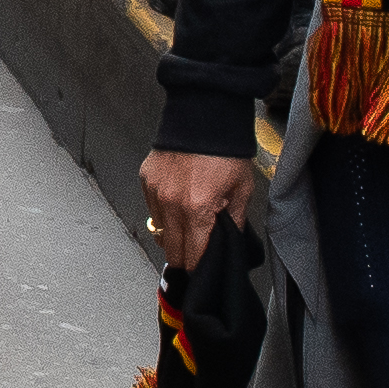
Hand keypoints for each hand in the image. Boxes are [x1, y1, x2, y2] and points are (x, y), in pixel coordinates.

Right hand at [139, 147, 254, 274]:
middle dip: (184, 257)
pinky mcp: (146, 180)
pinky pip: (152, 208)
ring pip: (159, 231)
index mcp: (197, 209)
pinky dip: (164, 212)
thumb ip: (234, 221)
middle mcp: (171, 204)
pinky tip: (179, 201)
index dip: (199, 269)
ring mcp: (155, 192)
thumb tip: (228, 241)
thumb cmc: (226, 150)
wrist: (204, 114)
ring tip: (189, 223)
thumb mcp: (242, 189)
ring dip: (173, 234)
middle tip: (195, 256)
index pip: (193, 257)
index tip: (203, 273)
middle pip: (171, 250)